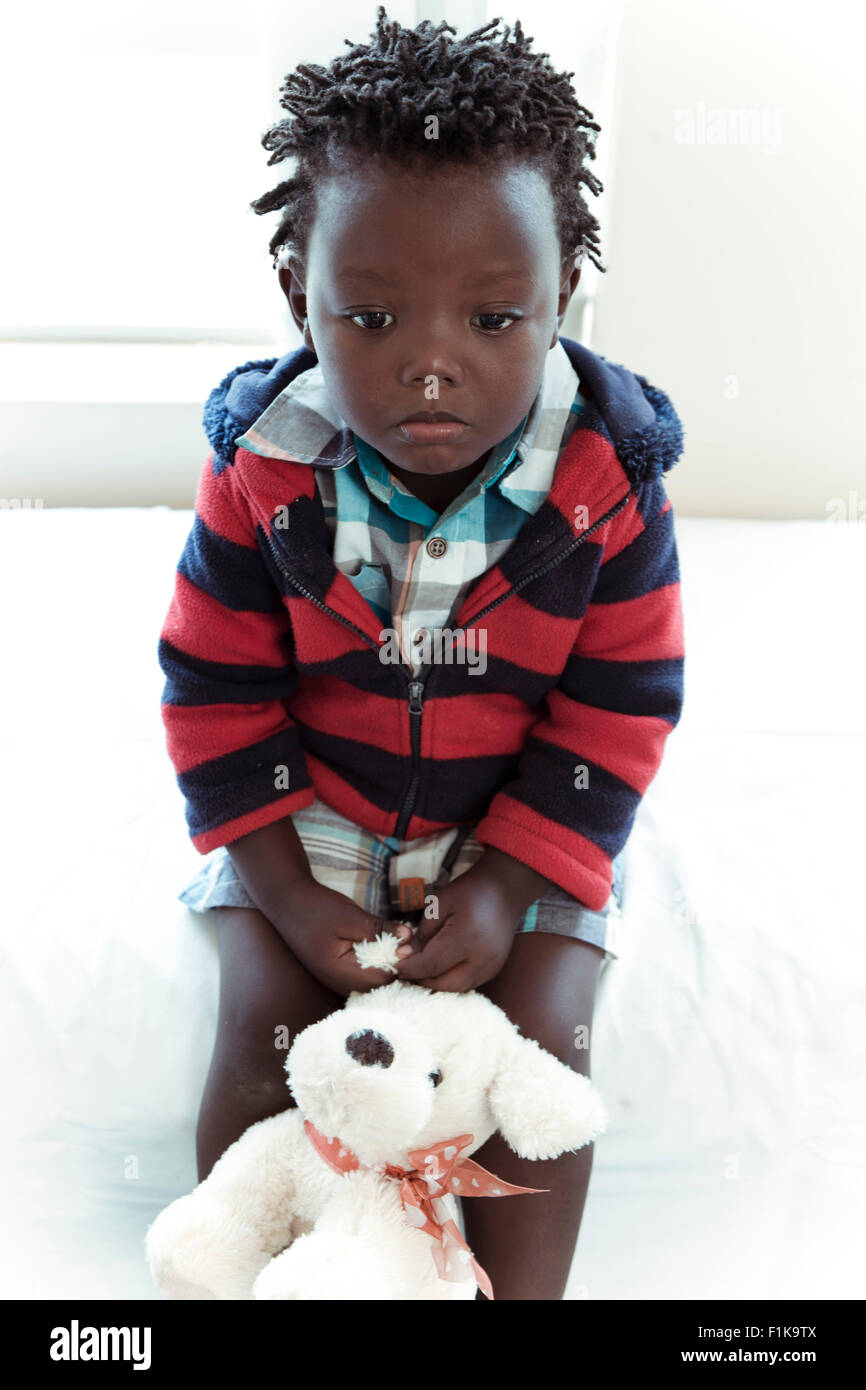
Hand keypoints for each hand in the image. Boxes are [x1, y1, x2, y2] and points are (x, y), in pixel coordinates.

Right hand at [273, 876, 411, 997]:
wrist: (287, 902)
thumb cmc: (316, 907)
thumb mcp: (351, 916)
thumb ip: (379, 929)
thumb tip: (409, 937)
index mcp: (339, 972)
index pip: (382, 980)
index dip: (399, 963)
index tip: (410, 944)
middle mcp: (336, 982)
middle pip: (377, 984)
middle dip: (393, 964)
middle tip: (405, 942)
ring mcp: (334, 978)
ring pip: (370, 979)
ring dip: (383, 963)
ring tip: (392, 941)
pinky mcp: (334, 970)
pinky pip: (360, 973)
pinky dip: (372, 960)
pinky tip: (377, 943)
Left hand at [391, 866, 518, 992]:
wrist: (505, 888)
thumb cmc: (469, 891)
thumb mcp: (439, 904)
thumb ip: (421, 932)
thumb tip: (403, 955)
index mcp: (465, 937)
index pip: (430, 964)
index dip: (409, 968)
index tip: (394, 965)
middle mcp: (481, 957)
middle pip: (444, 983)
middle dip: (421, 980)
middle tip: (406, 970)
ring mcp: (491, 965)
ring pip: (458, 988)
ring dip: (437, 984)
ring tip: (421, 972)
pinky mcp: (495, 968)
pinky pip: (470, 983)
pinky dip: (452, 981)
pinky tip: (441, 970)